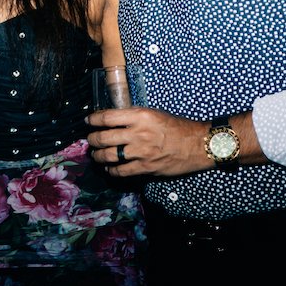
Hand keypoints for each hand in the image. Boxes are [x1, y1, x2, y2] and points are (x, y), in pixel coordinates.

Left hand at [85, 106, 210, 177]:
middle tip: (91, 139)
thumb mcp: (153, 113)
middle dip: (92, 139)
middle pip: (103, 137)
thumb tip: (112, 120)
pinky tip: (109, 168)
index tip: (88, 120)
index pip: (107, 117)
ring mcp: (141, 152)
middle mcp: (138, 133)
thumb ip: (133, 117)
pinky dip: (111, 170)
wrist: (197, 144)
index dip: (93, 119)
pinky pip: (121, 171)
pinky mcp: (146, 167)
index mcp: (140, 116)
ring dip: (98, 156)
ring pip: (108, 155)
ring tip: (95, 155)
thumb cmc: (176, 126)